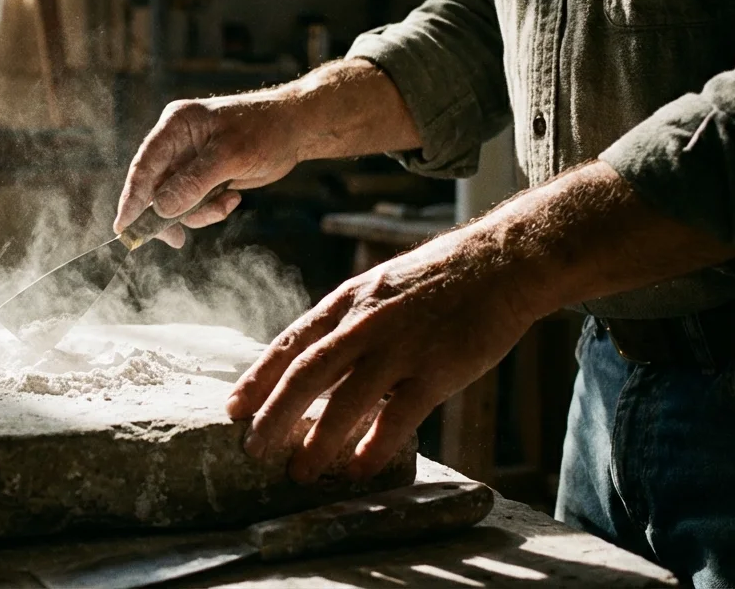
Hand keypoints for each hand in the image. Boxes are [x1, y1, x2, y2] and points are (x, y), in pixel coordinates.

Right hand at [113, 89, 299, 246]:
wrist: (295, 130)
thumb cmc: (264, 131)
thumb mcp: (230, 156)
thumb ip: (195, 182)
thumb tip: (161, 209)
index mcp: (175, 125)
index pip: (145, 164)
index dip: (132, 196)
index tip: (123, 226)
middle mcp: (176, 143)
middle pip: (154, 187)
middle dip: (167, 213)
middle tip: (175, 239)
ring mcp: (188, 161)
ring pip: (174, 201)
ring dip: (197, 212)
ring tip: (225, 205)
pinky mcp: (201, 176)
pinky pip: (193, 203)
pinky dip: (209, 210)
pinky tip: (233, 200)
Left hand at [226, 226, 542, 481]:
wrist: (501, 262)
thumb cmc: (436, 280)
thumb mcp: (377, 290)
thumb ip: (345, 326)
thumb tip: (311, 368)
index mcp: (346, 302)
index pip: (290, 343)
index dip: (258, 378)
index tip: (233, 408)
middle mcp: (365, 322)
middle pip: (306, 373)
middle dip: (273, 415)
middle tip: (251, 450)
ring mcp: (401, 345)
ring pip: (346, 399)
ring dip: (317, 441)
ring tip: (298, 472)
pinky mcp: (439, 368)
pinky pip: (399, 415)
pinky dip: (374, 445)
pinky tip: (358, 470)